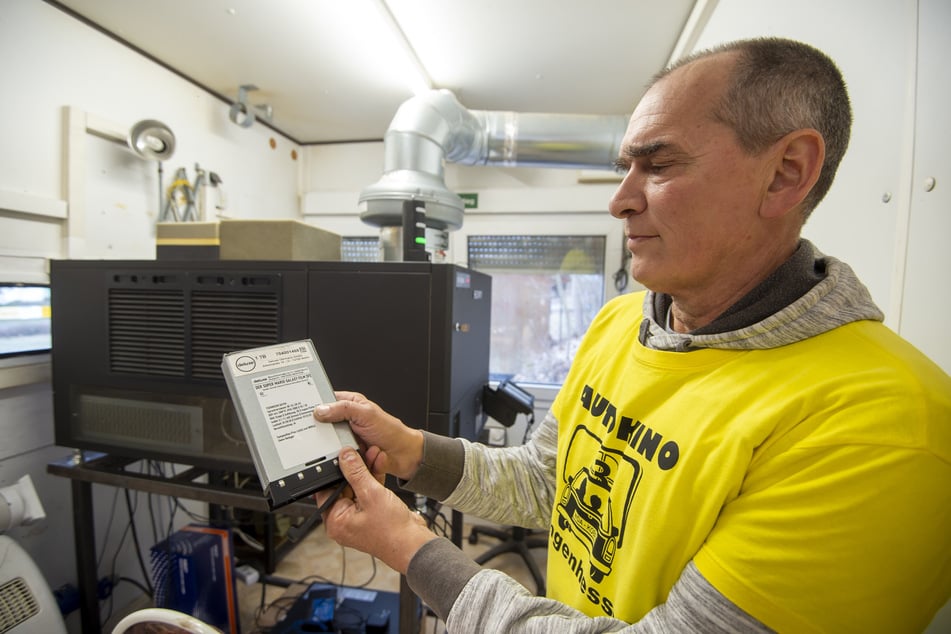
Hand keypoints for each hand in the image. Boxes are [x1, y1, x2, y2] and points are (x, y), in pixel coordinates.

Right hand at [313, 391, 423, 480]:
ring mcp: (347, 437)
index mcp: (351, 403)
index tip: (304, 412)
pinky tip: (346, 457)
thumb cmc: (391, 431)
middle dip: (322, 430)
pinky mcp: (348, 452)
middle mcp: (347, 420)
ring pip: (328, 441)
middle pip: (324, 423)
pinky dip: (340, 457)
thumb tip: (321, 410)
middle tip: (320, 434)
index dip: (316, 405)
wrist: (404, 455)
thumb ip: (343, 409)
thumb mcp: (366, 414)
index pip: (327, 400)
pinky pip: (336, 455)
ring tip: (343, 446)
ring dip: (333, 446)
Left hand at [316, 447, 435, 574]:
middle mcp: (345, 521)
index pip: (327, 490)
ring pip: (359, 487)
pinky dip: (375, 480)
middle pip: (344, 486)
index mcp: (336, 521)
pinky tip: (380, 464)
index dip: (335, 470)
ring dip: (367, 471)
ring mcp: (359, 517)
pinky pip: (369, 492)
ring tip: (374, 454)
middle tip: (361, 452)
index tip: (341, 455)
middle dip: (355, 468)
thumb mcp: (371, 494)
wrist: (413, 544)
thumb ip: (356, 473)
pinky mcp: (372, 513)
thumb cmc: (391, 531)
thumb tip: (345, 457)